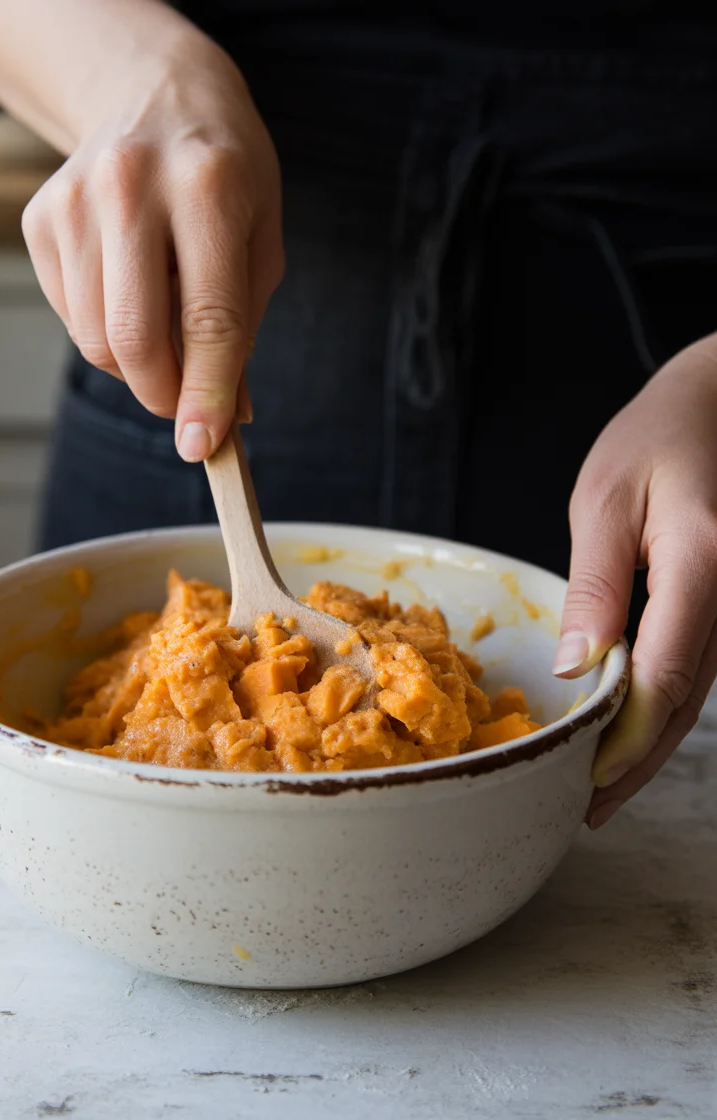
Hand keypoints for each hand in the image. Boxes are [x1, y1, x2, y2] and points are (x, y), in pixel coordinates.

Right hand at [19, 4, 283, 459]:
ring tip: (164, 323)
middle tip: (186, 406)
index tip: (203, 447)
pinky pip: (71, 319)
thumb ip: (242, 328)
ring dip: (136, 365)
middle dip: (163, 394)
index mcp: (208, 187)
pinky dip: (105, 332)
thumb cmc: (224, 176)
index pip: (207, 317)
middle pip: (134, 338)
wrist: (154, 94)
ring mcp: (75, 200)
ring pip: (97, 340)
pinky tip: (129, 290)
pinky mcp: (39, 219)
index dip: (206, 392)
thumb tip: (225, 418)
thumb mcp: (260, 238)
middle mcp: (132, 185)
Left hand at [554, 335, 716, 827]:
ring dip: (651, 745)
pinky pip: (698, 671)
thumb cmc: (655, 441)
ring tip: (601, 790)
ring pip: (697, 696)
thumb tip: (576, 666)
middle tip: (587, 811)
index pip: (669, 671)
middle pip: (688, 701)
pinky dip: (663, 710)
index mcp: (702, 562)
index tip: (589, 778)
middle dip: (638, 762)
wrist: (712, 405)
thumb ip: (594, 585)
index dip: (628, 735)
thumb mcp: (604, 500)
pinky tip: (630, 734)